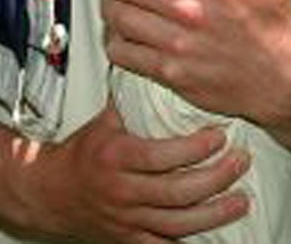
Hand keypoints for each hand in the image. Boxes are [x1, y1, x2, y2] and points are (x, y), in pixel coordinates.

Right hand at [33, 105, 249, 243]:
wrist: (49, 191)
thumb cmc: (84, 152)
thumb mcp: (107, 118)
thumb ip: (137, 97)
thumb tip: (167, 64)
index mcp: (117, 157)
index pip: (162, 156)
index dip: (195, 148)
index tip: (221, 136)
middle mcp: (122, 191)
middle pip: (176, 192)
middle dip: (215, 178)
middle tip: (241, 162)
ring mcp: (126, 219)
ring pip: (176, 224)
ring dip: (214, 214)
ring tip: (241, 201)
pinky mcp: (128, 239)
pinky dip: (189, 243)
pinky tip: (217, 234)